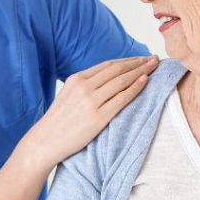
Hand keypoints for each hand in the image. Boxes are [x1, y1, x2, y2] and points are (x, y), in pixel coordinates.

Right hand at [22, 56, 158, 169]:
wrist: (45, 141)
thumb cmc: (58, 121)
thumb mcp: (68, 95)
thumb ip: (85, 86)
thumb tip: (106, 81)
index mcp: (76, 78)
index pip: (108, 65)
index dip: (127, 60)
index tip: (140, 58)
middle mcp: (84, 86)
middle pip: (117, 69)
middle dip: (138, 62)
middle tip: (154, 59)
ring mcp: (91, 101)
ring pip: (121, 81)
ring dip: (141, 71)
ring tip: (154, 67)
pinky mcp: (98, 117)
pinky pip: (121, 98)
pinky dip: (135, 88)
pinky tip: (145, 81)